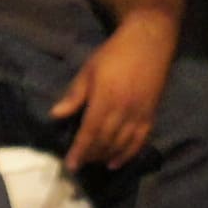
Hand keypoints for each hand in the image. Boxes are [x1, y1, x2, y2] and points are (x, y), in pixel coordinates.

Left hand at [54, 14, 178, 169]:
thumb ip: (75, 95)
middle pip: (105, 141)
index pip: (90, 132)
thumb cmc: (114, 53)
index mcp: (106, 98)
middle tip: (80, 163)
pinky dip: (128, 154)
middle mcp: (124, 110)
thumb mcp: (89, 70)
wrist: (149, 42)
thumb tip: (56, 115)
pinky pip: (140, 141)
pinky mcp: (151, 115)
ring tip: (94, 162)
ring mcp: (140, 114)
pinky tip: (116, 163)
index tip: (71, 165)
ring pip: (122, 144)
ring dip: (107, 156)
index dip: (80, 151)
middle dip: (91, 155)